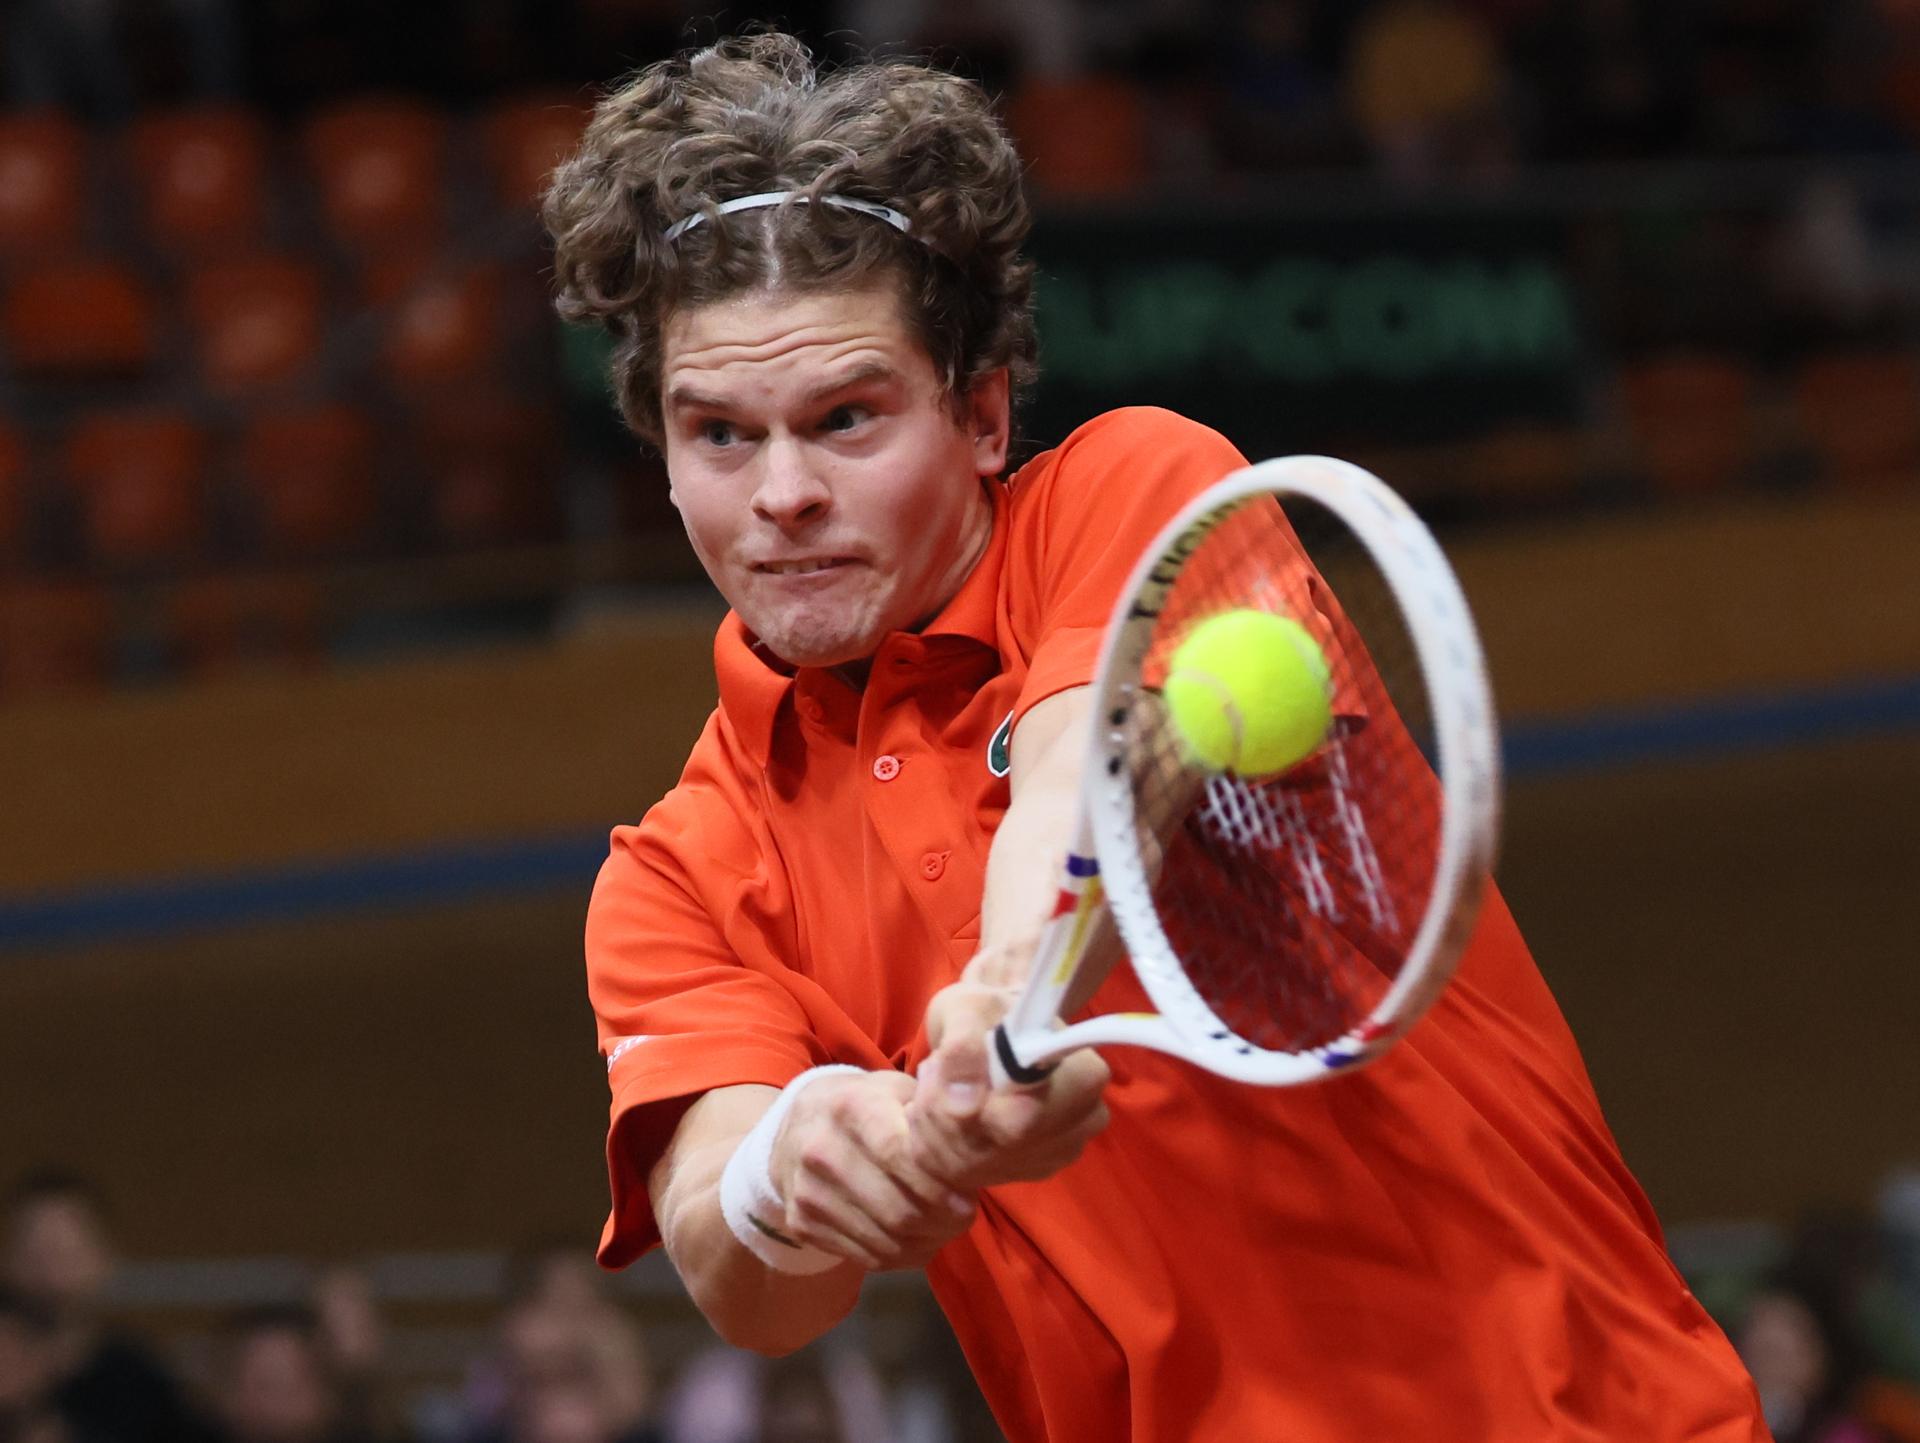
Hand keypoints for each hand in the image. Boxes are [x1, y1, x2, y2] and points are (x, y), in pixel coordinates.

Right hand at [766, 1069, 978, 1271]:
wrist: (796, 1130)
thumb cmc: (865, 1105)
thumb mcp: (896, 1089)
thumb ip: (931, 1109)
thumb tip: (977, 1131)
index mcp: (850, 1107)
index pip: (900, 1156)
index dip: (940, 1185)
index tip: (969, 1197)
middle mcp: (822, 1151)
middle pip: (897, 1209)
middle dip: (942, 1221)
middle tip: (965, 1216)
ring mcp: (808, 1193)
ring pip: (886, 1241)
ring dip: (927, 1242)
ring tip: (946, 1227)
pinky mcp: (803, 1225)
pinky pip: (868, 1257)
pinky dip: (903, 1256)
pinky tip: (919, 1239)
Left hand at [907, 972, 1111, 1190]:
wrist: (992, 1028)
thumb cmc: (986, 1010)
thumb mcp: (969, 1007)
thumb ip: (965, 1048)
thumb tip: (963, 1105)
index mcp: (1083, 1078)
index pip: (1020, 1120)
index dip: (968, 1104)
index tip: (939, 1069)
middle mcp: (1080, 1126)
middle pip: (995, 1149)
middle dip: (944, 1117)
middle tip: (929, 1074)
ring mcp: (1053, 1154)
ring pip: (973, 1167)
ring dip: (935, 1130)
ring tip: (934, 1087)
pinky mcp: (1023, 1172)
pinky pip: (965, 1175)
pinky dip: (939, 1147)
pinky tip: (941, 1112)